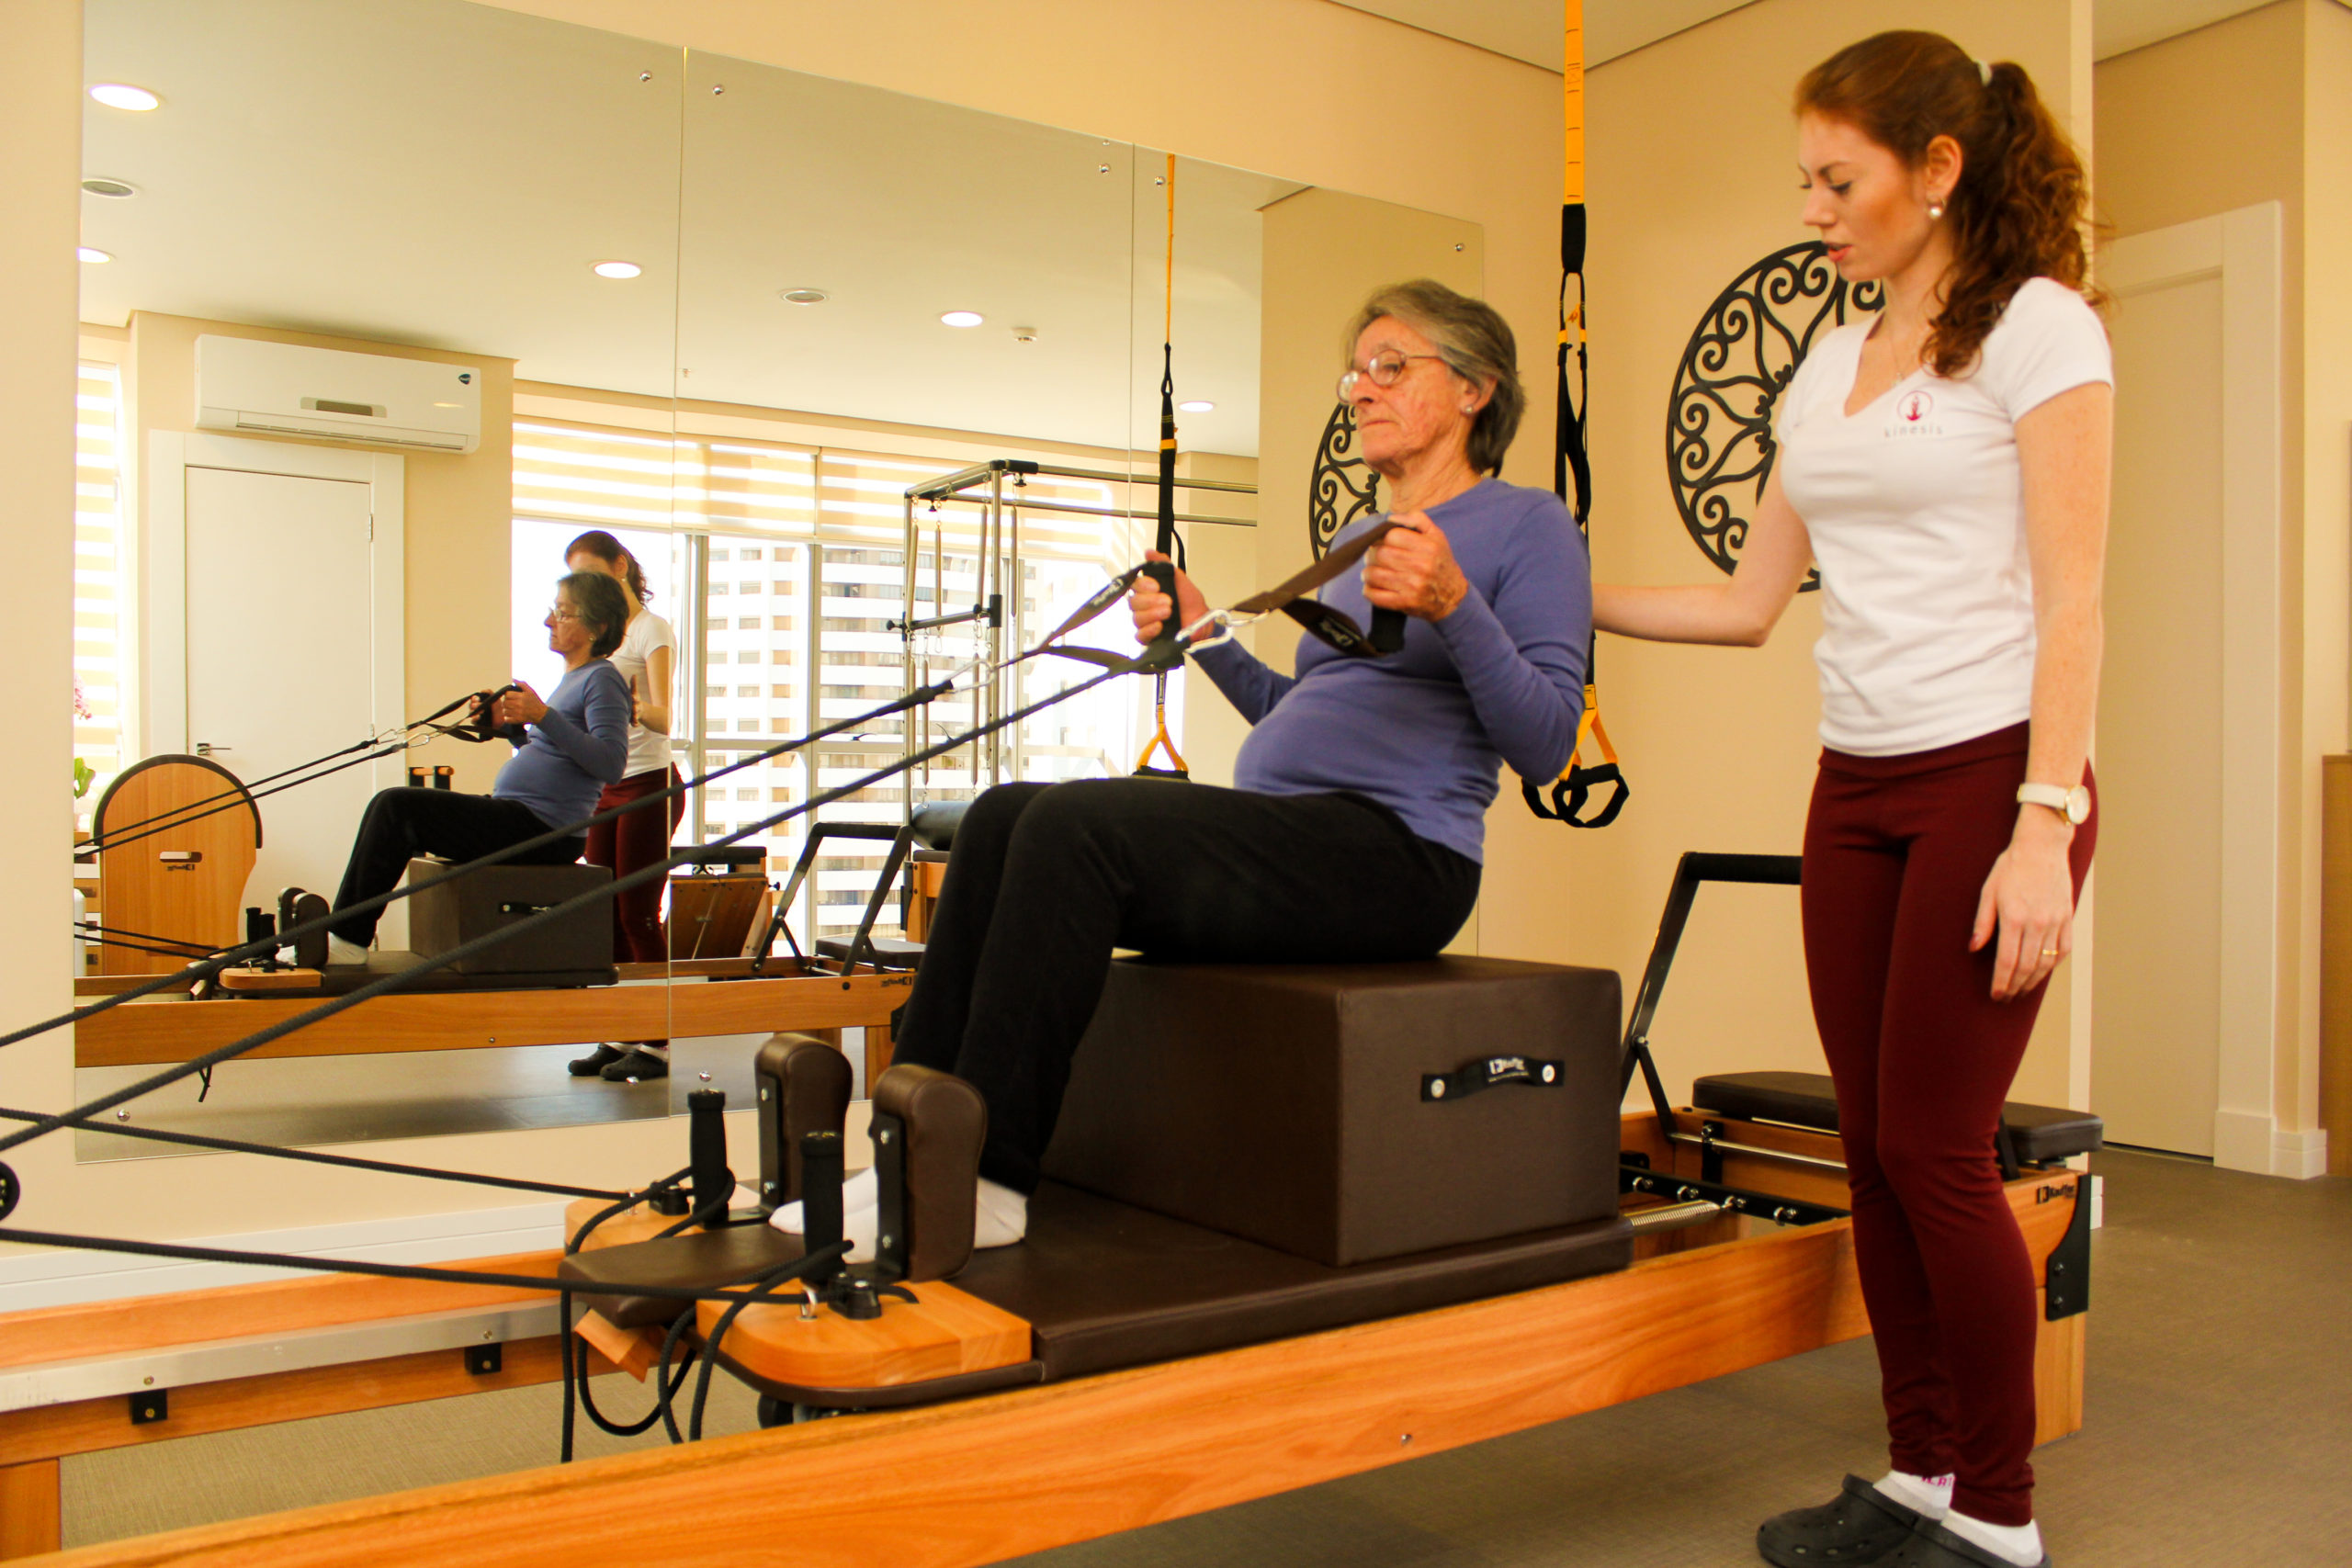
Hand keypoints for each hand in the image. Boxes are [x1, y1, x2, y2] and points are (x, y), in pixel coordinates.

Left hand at [494, 681, 547, 727]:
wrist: (542, 714)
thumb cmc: (536, 702)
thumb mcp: (530, 691)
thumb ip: (522, 684)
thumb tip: (514, 680)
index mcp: (521, 696)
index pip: (507, 694)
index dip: (508, 695)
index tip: (511, 697)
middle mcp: (519, 704)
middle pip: (505, 703)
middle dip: (506, 703)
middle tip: (510, 703)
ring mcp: (518, 713)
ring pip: (504, 711)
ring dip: (507, 710)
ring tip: (511, 710)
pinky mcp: (518, 720)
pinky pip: (506, 719)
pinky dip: (508, 718)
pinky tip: (512, 715)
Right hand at [1129, 551, 1210, 644]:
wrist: (1202, 622)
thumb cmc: (1191, 602)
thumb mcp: (1179, 578)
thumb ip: (1163, 564)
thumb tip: (1149, 552)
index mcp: (1148, 592)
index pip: (1134, 586)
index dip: (1143, 585)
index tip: (1157, 586)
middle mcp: (1144, 607)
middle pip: (1133, 602)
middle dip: (1151, 601)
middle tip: (1168, 601)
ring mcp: (1146, 623)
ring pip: (1136, 618)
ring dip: (1152, 614)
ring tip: (1169, 612)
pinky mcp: (1149, 638)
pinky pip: (1140, 635)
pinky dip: (1149, 630)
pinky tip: (1160, 626)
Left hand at [1363, 512, 1468, 619]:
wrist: (1453, 597)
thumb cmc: (1441, 564)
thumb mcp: (1437, 536)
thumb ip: (1417, 520)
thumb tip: (1392, 518)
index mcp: (1427, 547)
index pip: (1391, 536)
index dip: (1381, 538)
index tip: (1380, 542)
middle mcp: (1420, 566)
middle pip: (1380, 554)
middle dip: (1372, 554)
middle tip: (1374, 557)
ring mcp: (1412, 586)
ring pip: (1373, 574)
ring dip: (1368, 572)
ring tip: (1372, 572)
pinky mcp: (1404, 602)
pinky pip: (1375, 595)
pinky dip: (1368, 590)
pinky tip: (1374, 586)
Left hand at [1970, 810, 2076, 999]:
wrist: (2043, 847)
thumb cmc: (2011, 866)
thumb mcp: (1988, 890)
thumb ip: (1982, 922)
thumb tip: (1973, 948)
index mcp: (2014, 917)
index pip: (2008, 961)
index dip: (2001, 982)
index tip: (1995, 994)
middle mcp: (2038, 923)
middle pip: (2027, 967)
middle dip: (2015, 986)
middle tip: (2006, 997)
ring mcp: (2056, 921)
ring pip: (2046, 962)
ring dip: (2033, 981)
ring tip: (2021, 990)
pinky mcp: (2067, 917)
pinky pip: (2063, 950)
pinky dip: (2053, 965)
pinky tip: (2042, 972)